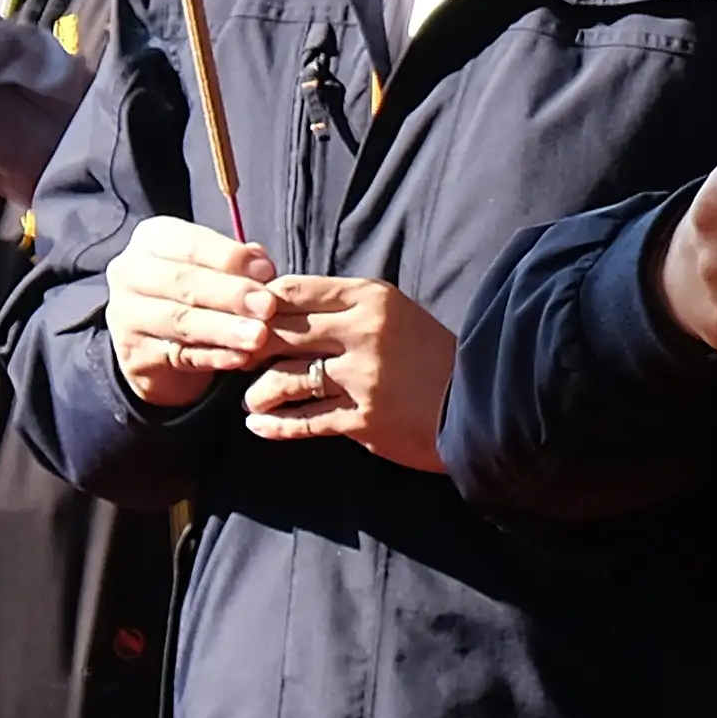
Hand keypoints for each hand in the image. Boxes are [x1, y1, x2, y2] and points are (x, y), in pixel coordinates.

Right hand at [102, 217, 288, 409]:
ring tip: (258, 336)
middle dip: (230, 294)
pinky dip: (213, 357)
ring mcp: (127, 317)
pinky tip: (239, 357)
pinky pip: (179, 356)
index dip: (230, 257)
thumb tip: (262, 266)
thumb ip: (235, 264)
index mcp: (151, 240)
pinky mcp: (134, 356)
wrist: (153, 341)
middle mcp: (130, 274)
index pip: (191, 244)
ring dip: (224, 329)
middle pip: (184, 282)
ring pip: (180, 321)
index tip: (267, 272)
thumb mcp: (210, 267)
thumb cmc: (192, 291)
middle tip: (267, 306)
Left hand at [239, 275, 454, 468]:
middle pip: (279, 333)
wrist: (477, 401)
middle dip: (249, 350)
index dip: (258, 307)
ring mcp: (362, 376)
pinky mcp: (363, 418)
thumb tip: (278, 308)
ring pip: (283, 379)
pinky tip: (261, 426)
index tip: (246, 323)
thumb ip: (342, 308)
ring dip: (257, 394)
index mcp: (369, 297)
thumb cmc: (427, 356)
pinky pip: (303, 421)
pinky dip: (274, 426)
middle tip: (239, 363)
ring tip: (253, 401)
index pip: (292, 290)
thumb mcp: (391, 313)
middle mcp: (363, 331)